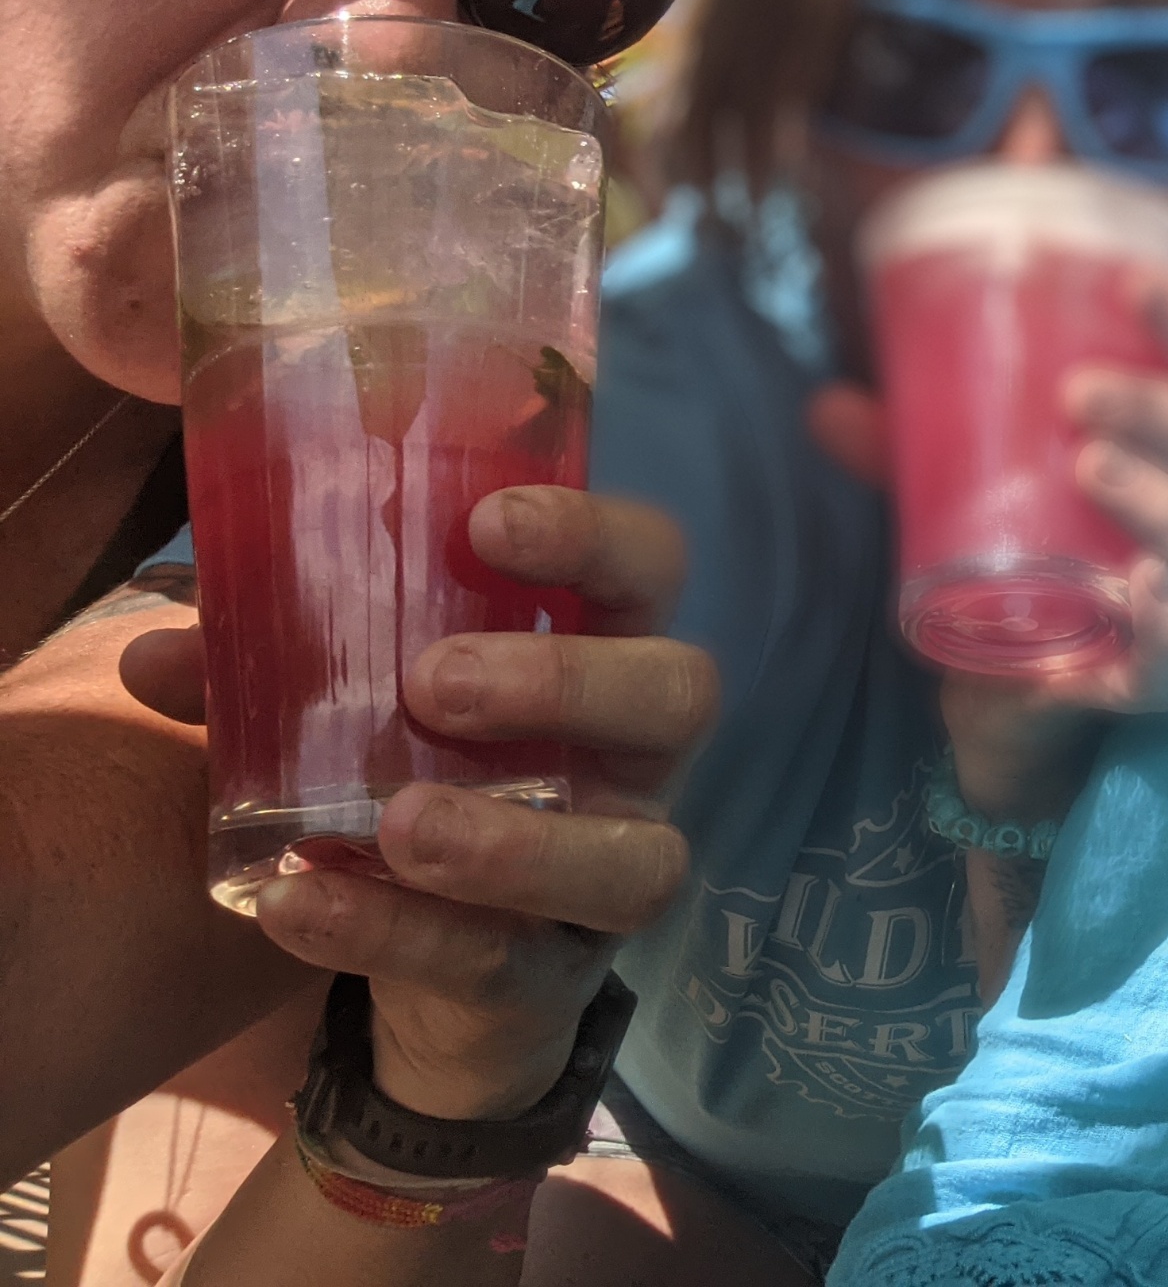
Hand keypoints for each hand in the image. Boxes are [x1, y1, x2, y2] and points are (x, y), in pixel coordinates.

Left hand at [122, 489, 717, 1119]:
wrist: (446, 979)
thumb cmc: (421, 783)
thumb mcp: (359, 714)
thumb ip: (275, 675)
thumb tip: (155, 653)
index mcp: (605, 654)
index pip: (649, 566)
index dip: (594, 536)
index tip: (487, 522)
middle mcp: (636, 759)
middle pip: (678, 695)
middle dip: (565, 681)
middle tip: (431, 683)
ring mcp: (613, 873)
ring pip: (637, 858)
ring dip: (516, 842)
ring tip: (397, 824)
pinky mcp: (555, 978)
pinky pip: (502, 961)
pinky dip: (398, 934)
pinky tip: (300, 904)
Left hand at [808, 264, 1167, 814]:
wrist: (996, 700)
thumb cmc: (1007, 563)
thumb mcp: (955, 491)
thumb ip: (903, 452)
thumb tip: (824, 405)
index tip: (1131, 284)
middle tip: (1078, 394)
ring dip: (1166, 504)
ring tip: (1090, 466)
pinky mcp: (1148, 682)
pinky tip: (1143, 588)